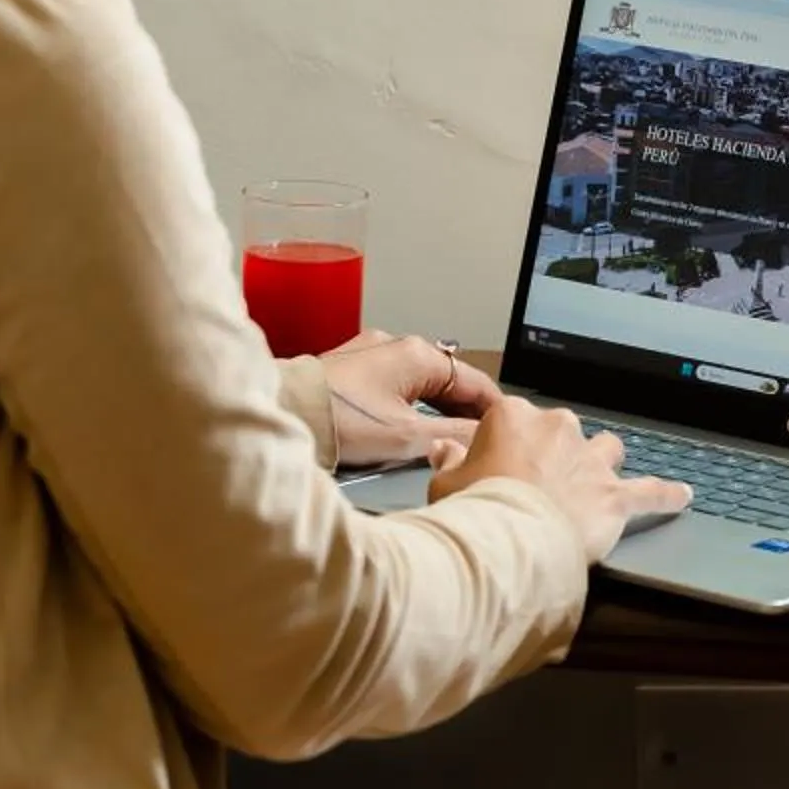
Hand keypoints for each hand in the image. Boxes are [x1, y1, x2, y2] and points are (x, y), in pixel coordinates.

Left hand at [318, 330, 500, 470]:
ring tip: (444, 442)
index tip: (505, 431)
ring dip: (435, 411)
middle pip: (447, 381)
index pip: (475, 380)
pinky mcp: (349, 369)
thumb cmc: (338, 421)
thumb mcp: (408, 437)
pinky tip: (406, 430)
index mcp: (418, 354)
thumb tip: (483, 437)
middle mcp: (396, 346)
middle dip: (464, 411)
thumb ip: (454, 436)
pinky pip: (393, 387)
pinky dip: (408, 407)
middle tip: (478, 443)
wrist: (283, 414)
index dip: (494, 410)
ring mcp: (370, 355)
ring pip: (419, 385)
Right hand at [427, 397, 691, 564]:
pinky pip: (650, 492)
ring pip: (607, 448)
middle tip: (540, 482)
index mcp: (514, 416)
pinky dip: (666, 495)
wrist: (510, 541)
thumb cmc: (475, 511)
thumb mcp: (445, 484)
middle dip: (556, 451)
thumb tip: (445, 448)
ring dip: (603, 462)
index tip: (500, 463)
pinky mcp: (615, 496)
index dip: (507, 445)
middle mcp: (558, 428)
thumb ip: (450, 462)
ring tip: (599, 479)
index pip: (513, 419)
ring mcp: (590, 461)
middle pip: (563, 430)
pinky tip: (682, 496)